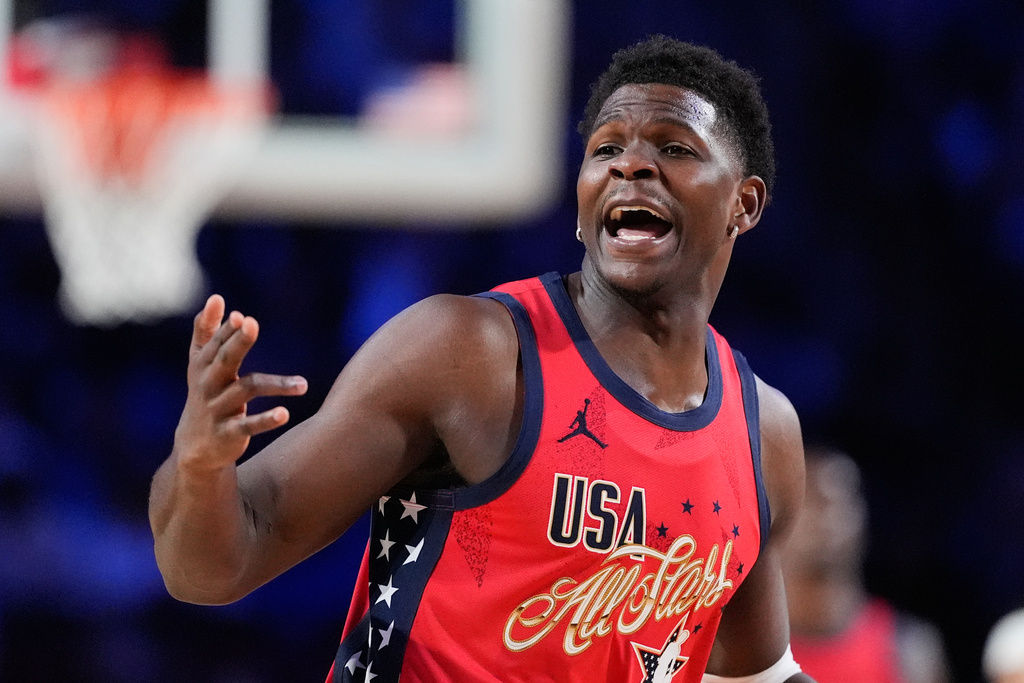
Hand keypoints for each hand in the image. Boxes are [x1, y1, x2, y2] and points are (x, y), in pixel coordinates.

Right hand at [174, 295, 307, 471]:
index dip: (226, 330)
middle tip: (252, 323)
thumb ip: (207, 331)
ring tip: (303, 385)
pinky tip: (285, 413)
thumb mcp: (200, 363)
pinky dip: (266, 420)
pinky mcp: (229, 433)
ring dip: (276, 384)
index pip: (215, 344)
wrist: (196, 446)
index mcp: (203, 366)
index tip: (240, 316)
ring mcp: (218, 409)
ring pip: (246, 390)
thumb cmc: (205, 394)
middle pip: (225, 360)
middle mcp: (208, 385)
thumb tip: (216, 298)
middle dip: (237, 342)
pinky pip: (248, 426)